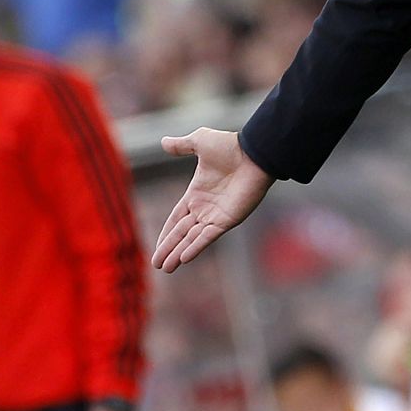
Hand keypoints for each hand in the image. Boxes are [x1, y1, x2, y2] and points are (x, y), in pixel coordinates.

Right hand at [152, 128, 274, 272]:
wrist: (253, 152)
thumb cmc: (229, 146)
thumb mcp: (200, 141)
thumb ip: (181, 145)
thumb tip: (163, 142)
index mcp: (196, 194)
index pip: (176, 218)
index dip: (167, 233)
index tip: (157, 247)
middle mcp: (204, 208)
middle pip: (181, 232)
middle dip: (168, 248)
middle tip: (157, 265)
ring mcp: (215, 215)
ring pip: (192, 238)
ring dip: (178, 253)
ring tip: (166, 268)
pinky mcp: (227, 219)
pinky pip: (207, 236)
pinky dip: (196, 247)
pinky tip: (184, 258)